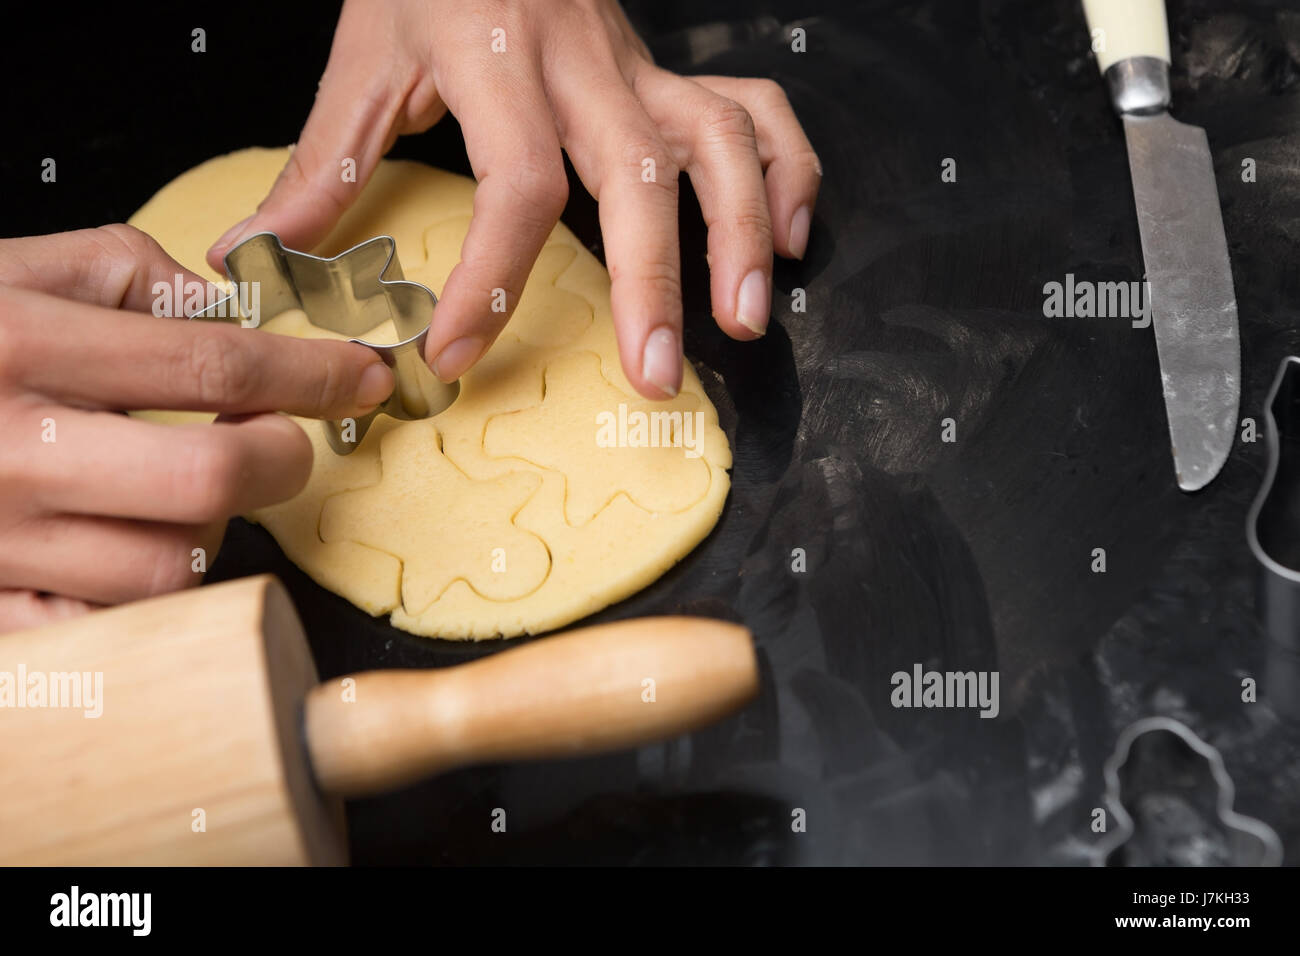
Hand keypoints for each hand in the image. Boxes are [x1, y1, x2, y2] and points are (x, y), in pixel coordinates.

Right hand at [0, 225, 395, 631]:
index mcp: (15, 347)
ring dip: (206, 531)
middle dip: (279, 460)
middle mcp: (6, 452)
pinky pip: (103, 631)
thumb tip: (232, 308)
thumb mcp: (4, 269)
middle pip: (212, 482)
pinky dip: (138, 600)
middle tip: (279, 443)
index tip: (362, 378)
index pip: (215, 369)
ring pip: (171, 568)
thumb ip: (123, 273)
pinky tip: (121, 553)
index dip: (311, 377)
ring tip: (171, 493)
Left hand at [206, 0, 819, 398]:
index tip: (457, 351)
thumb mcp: (365, 56)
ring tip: (741, 322)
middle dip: (651, 284)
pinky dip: (786, 173)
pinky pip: (755, 111)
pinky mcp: (673, 73)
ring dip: (740, 236)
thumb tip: (259, 252)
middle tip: (652, 375)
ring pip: (718, 144)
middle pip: (640, 176)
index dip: (492, 276)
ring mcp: (641, 68)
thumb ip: (324, 161)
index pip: (516, 182)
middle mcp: (585, 65)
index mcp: (499, 56)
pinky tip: (788, 240)